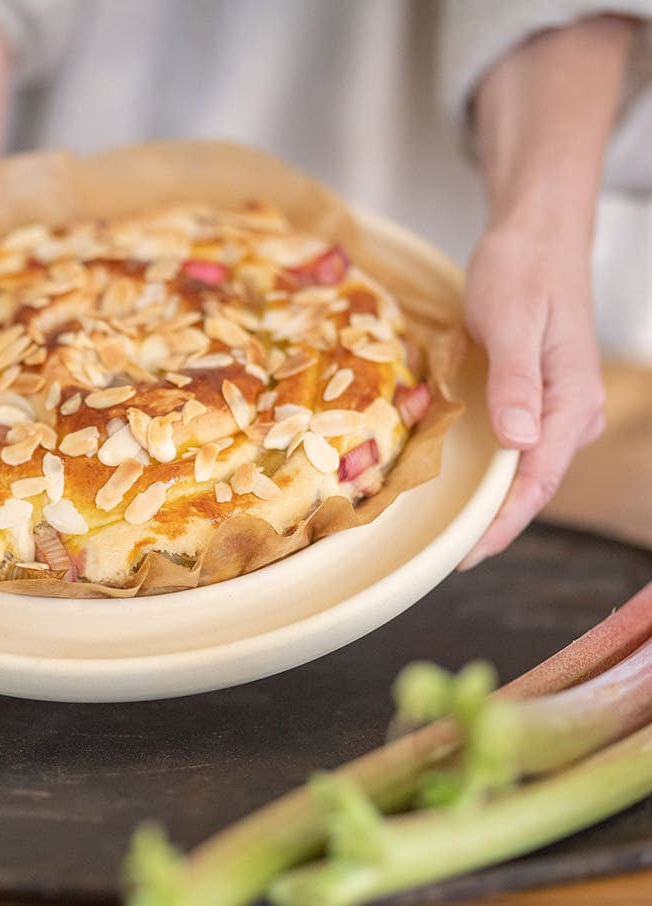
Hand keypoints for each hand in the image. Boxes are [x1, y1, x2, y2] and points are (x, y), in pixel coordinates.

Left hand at [458, 222, 604, 568]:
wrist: (537, 234)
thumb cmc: (523, 270)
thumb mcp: (513, 321)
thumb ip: (517, 381)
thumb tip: (518, 441)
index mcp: (570, 400)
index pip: (538, 479)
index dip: (502, 523)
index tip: (467, 555)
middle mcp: (572, 412)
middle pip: (534, 484)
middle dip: (495, 523)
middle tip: (448, 557)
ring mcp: (559, 407)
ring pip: (527, 469)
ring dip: (493, 501)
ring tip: (452, 532)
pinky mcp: (541, 397)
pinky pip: (520, 447)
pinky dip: (494, 471)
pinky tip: (467, 485)